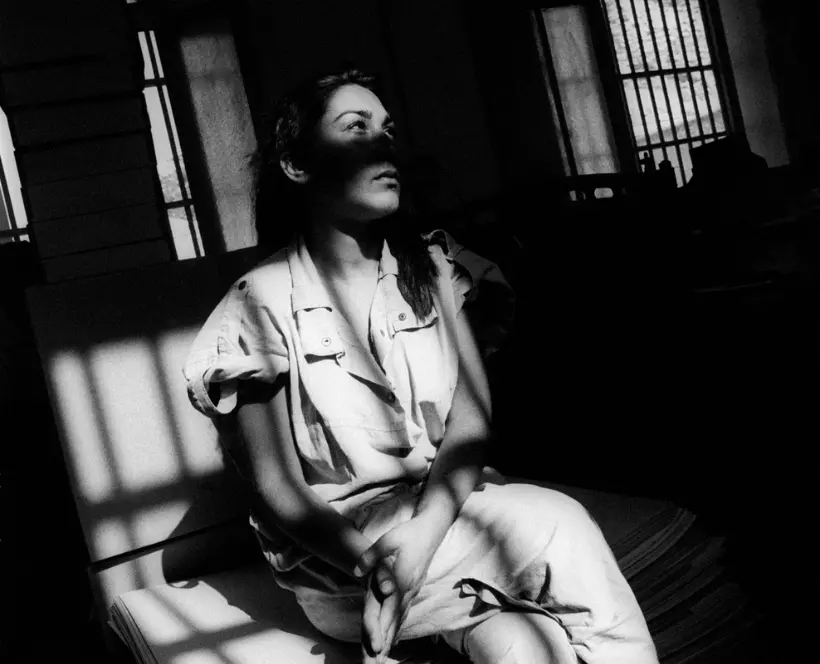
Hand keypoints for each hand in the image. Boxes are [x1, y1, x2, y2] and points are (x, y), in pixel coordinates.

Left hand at [354, 516, 441, 662]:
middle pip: (393, 623)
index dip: (381, 629)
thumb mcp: (388, 539)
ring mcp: (412, 591)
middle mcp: (408, 591)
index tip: (374, 648)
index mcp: (401, 581)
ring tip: (379, 661)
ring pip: (399, 621)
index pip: (389, 610)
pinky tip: (392, 640)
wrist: (431, 528)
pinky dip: (396, 630)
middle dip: (382, 646)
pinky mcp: (412, 589)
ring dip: (389, 642)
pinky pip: (403, 614)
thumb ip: (372, 556)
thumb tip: (357, 571)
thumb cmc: (409, 532)